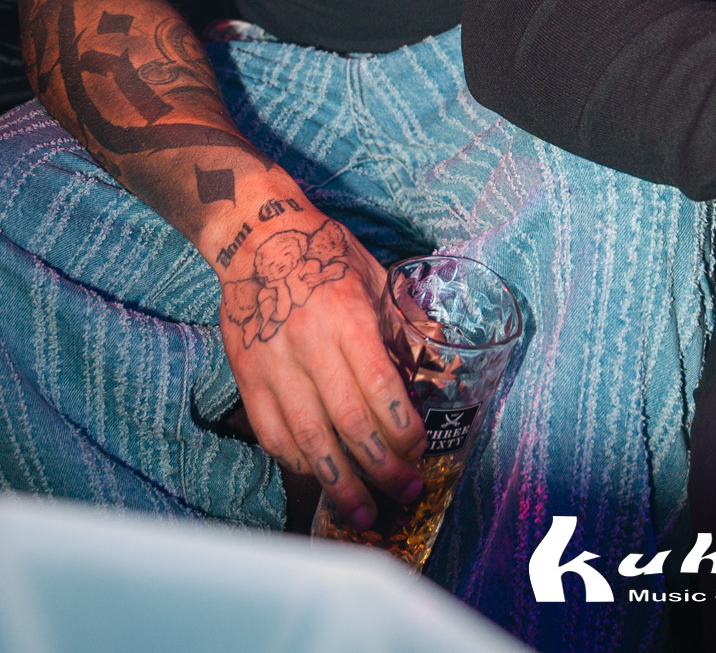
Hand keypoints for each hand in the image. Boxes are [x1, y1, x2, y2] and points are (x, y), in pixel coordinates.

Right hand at [214, 205, 425, 528]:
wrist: (255, 237)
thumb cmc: (323, 251)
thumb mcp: (373, 274)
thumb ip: (396, 322)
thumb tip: (434, 360)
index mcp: (347, 316)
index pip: (378, 387)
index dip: (401, 428)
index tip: (419, 450)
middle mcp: (309, 345)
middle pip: (348, 423)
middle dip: (381, 467)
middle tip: (405, 492)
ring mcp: (273, 365)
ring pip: (309, 440)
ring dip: (339, 482)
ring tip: (363, 512)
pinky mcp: (247, 378)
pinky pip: (273, 434)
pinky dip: (299, 463)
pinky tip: (321, 477)